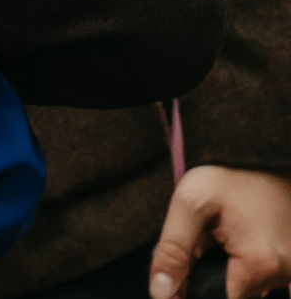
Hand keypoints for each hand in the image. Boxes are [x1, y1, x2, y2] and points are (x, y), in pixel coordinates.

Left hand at [151, 166, 290, 298]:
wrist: (264, 154)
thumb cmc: (229, 175)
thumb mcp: (191, 203)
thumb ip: (173, 250)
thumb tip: (161, 292)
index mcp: (260, 265)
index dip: (197, 289)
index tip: (189, 265)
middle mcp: (284, 274)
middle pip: (236, 294)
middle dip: (213, 274)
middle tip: (207, 239)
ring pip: (249, 285)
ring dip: (229, 268)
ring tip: (224, 234)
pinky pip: (261, 274)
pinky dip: (243, 262)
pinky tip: (237, 237)